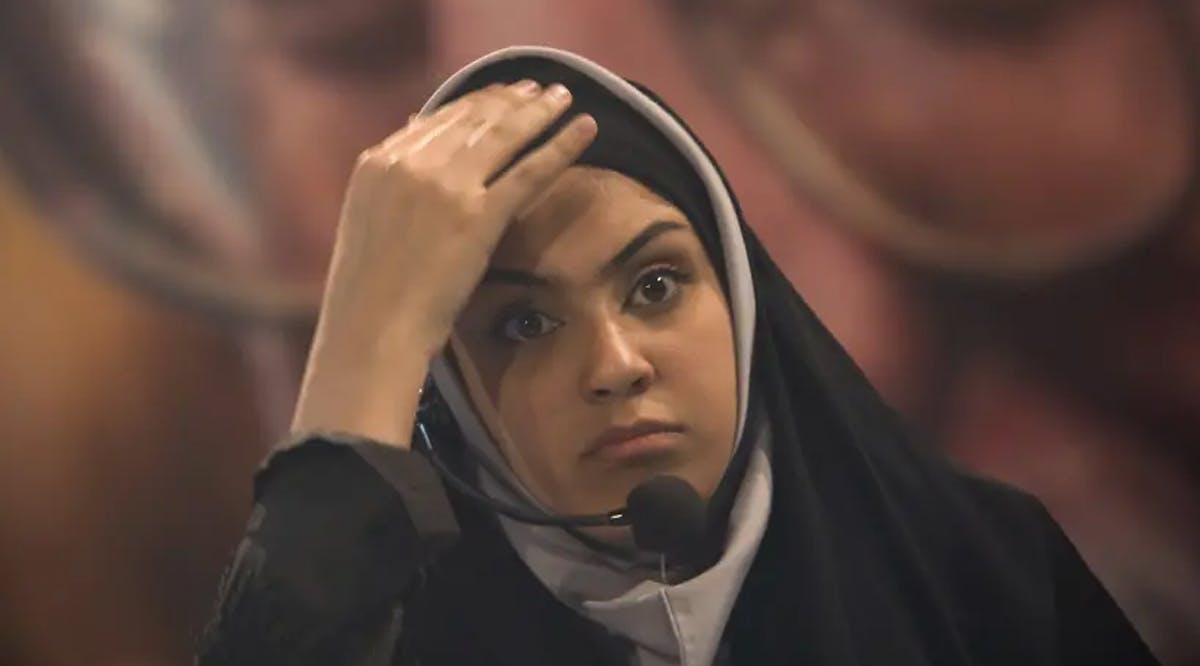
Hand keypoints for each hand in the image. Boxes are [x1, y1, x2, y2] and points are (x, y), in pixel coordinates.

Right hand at [292, 80, 596, 443]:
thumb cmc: (368, 297)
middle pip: (472, 118)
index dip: (475, 104)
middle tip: (541, 90)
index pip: (437, 119)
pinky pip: (529, 170)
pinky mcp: (478, 215)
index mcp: (377, 163)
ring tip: (564, 98)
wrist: (370, 332)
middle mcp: (410, 163)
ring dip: (540, 111)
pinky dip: (562, 145)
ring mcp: (445, 186)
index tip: (502, 95)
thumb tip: (414, 161)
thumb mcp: (368, 226)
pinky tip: (586, 129)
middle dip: (511, 100)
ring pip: (503, 134)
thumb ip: (392, 190)